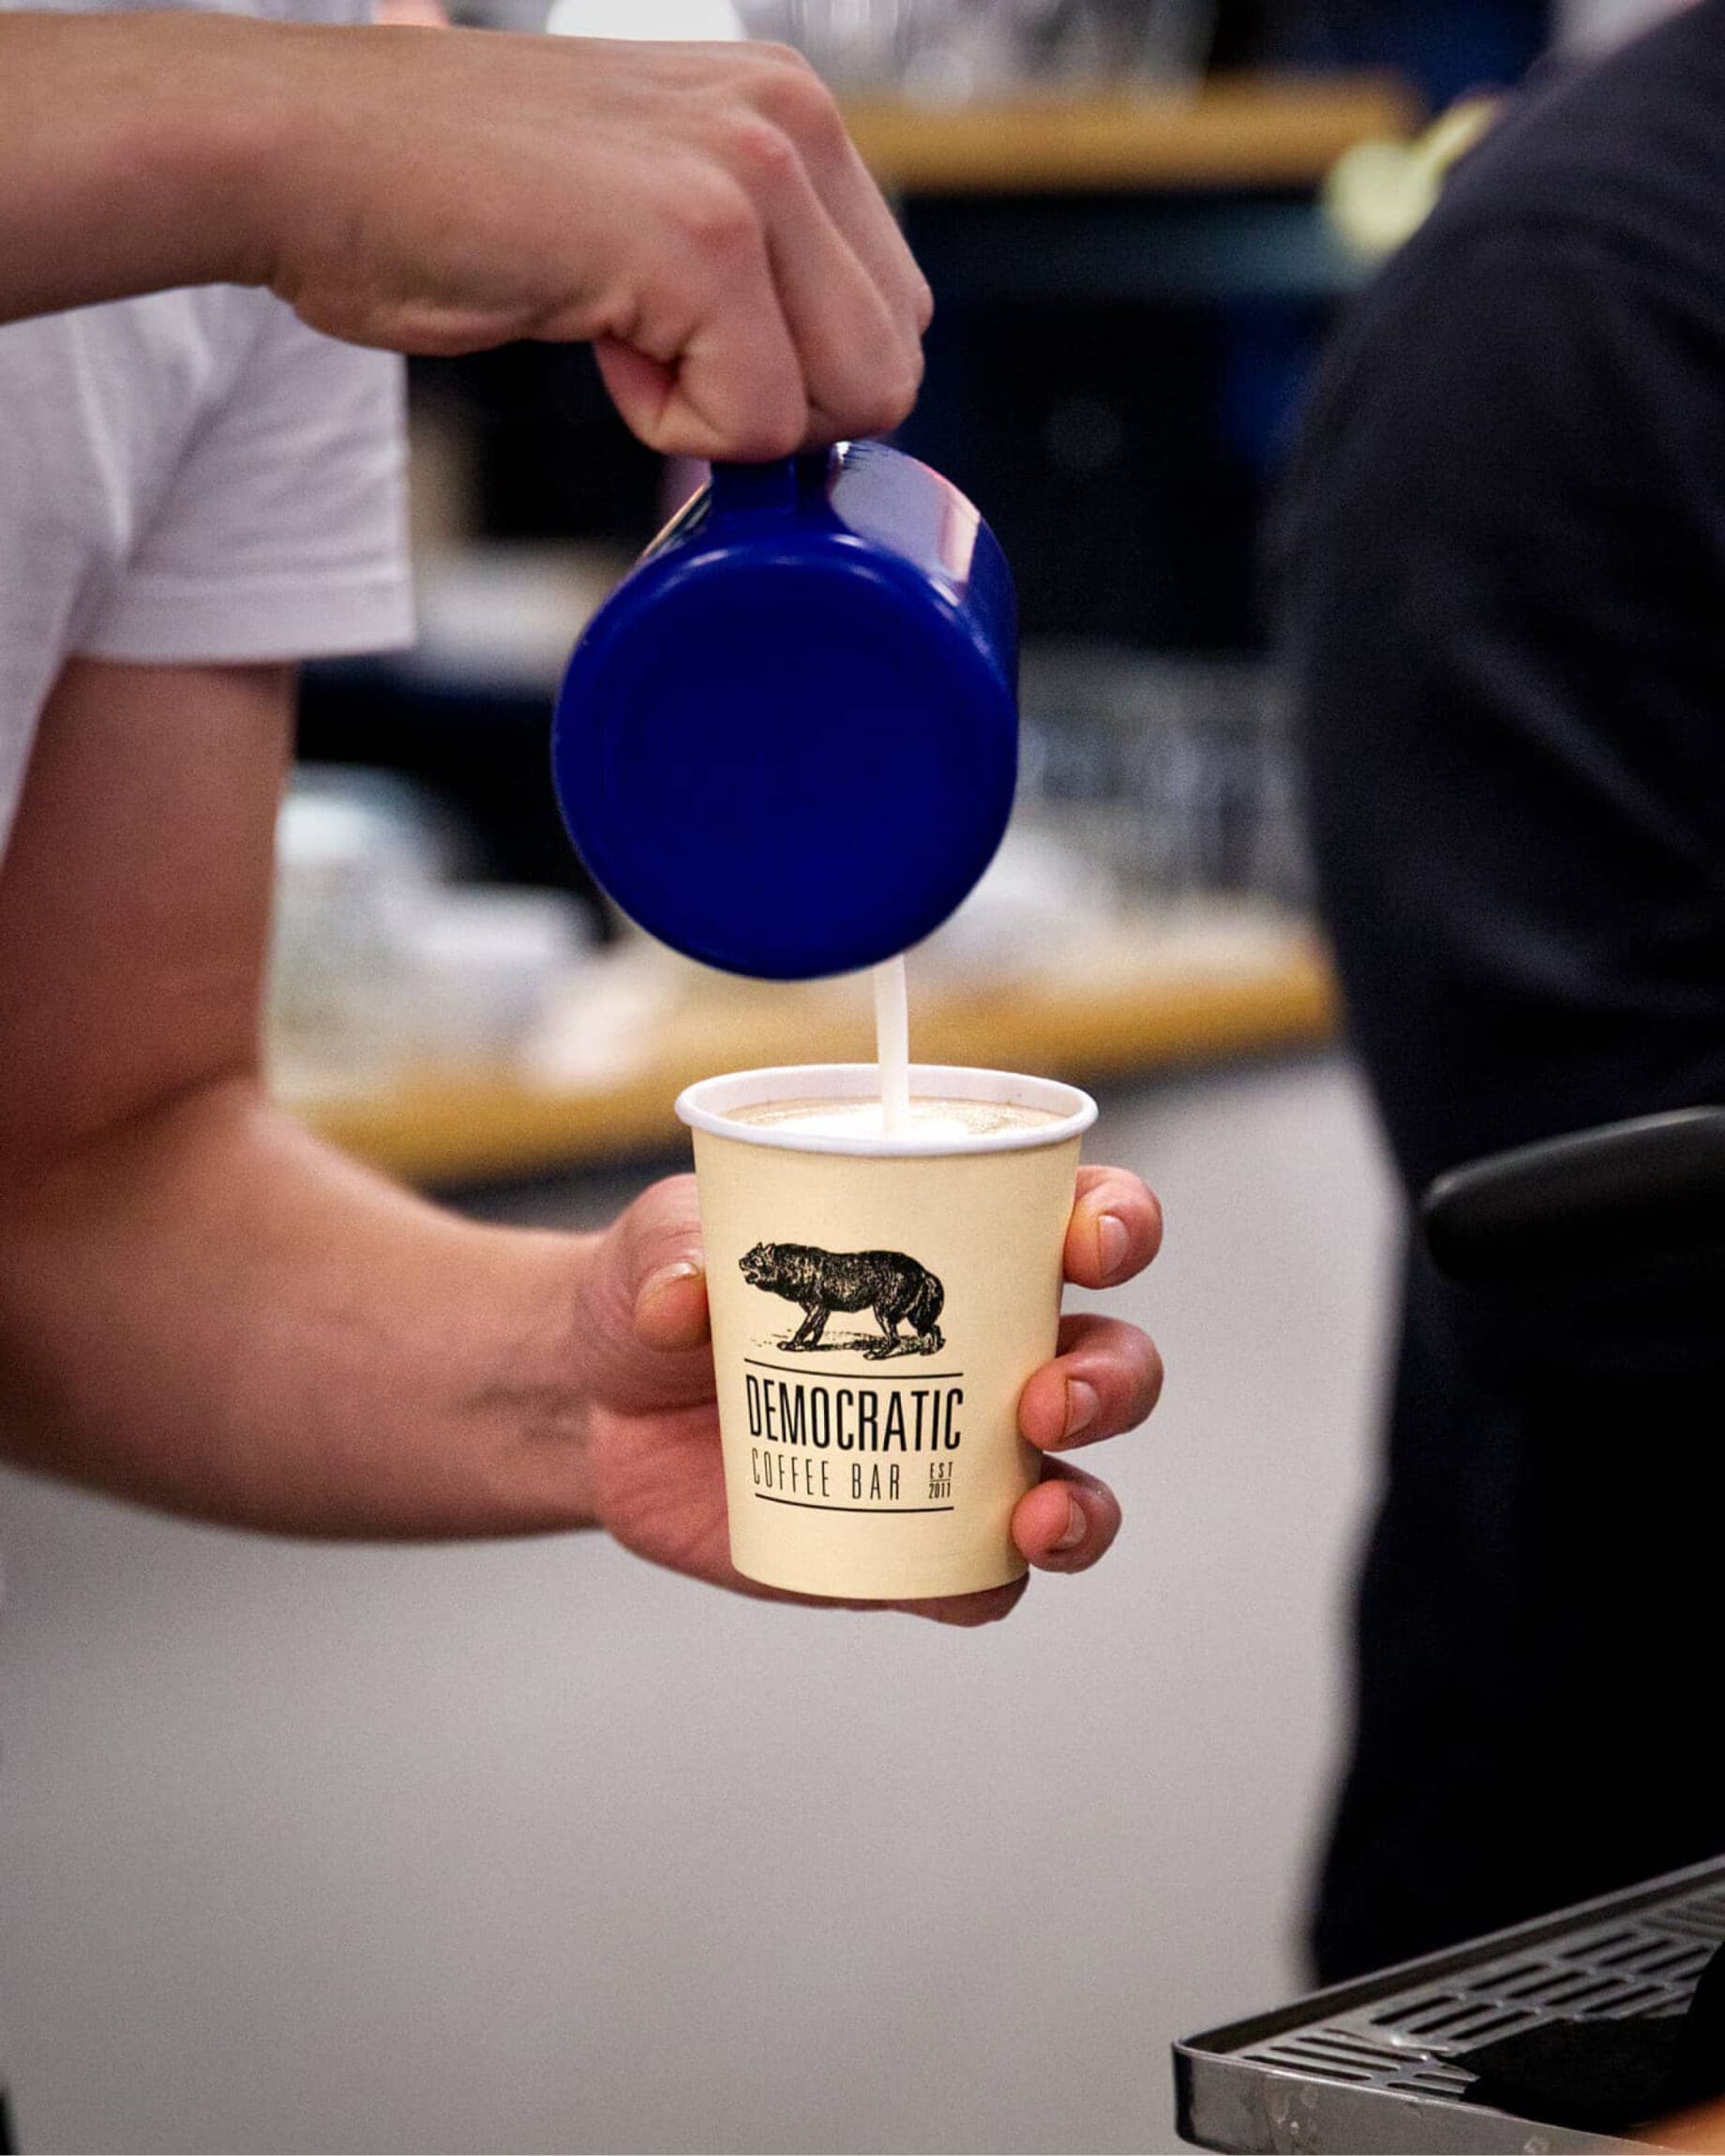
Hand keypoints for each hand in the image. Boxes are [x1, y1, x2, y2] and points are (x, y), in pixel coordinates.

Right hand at [244, 25, 930, 456]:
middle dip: (775, 407)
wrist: (303, 157)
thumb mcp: (644, 205)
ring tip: (616, 328)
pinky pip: (756, 426)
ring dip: (724, 414)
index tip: (674, 329)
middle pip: (888, 372)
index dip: (791, 376)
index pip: (890, 319)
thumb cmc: (447, 202)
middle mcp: (794, 119)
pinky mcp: (703, 238)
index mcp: (792, 109)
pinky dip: (669, 425)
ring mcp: (753, 171)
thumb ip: (750, 265)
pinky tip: (591, 334)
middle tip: (649, 342)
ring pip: (841, 405)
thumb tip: (824, 385)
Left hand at [570, 1166, 1163, 1623]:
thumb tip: (685, 1296)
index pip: (1077, 1222)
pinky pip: (981, 1583)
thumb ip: (671, 1248)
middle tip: (1047, 1398)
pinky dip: (991, 1585)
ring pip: (1076, 1482)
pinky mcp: (909, 1545)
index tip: (1091, 1245)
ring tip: (1036, 1511)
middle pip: (1110, 1362)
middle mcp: (987, 1352)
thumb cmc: (663, 1292)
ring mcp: (958, 1457)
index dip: (1117, 1225)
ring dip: (1085, 1503)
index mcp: (960, 1247)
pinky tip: (966, 1579)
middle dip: (1111, 1382)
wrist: (601, 1407)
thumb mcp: (661, 1243)